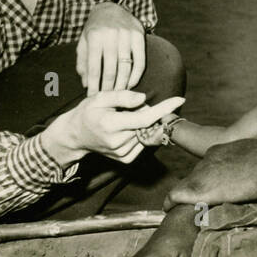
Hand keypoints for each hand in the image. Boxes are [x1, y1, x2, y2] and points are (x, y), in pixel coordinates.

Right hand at [43, 91, 183, 166]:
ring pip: (145, 132)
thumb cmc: (88, 112)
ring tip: (121, 120)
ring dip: (140, 123)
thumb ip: (122, 96)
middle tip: (126, 109)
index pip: (146, 118)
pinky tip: (124, 131)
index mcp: (111, 125)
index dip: (164, 109)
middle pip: (147, 123)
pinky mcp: (126, 159)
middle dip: (145, 111)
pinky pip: (142, 142)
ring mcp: (122, 153)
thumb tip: (144, 99)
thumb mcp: (100, 98)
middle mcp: (118, 142)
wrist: (76, 135)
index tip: (180, 99)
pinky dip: (138, 133)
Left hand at [77, 2, 145, 94]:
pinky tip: (130, 84)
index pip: (93, 67)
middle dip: (107, 87)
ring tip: (117, 94)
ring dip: (122, 84)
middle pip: (110, 69)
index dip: (93, 85)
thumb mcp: (83, 43)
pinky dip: (136, 76)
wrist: (110, 7)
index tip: (92, 96)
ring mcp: (126, 34)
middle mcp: (111, 34)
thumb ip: (83, 63)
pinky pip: (140, 61)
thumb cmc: (94, 30)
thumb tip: (86, 84)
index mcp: (94, 36)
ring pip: (125, 67)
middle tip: (106, 98)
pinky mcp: (139, 35)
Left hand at [165, 138, 256, 208]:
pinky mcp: (197, 188)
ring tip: (182, 210)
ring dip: (185, 198)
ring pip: (186, 186)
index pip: (209, 166)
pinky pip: (175, 195)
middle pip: (196, 176)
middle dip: (197, 188)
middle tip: (199, 204)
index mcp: (221, 150)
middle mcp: (207, 159)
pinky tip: (168, 209)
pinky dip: (170, 203)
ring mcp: (201, 173)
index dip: (209, 179)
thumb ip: (250, 166)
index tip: (213, 189)